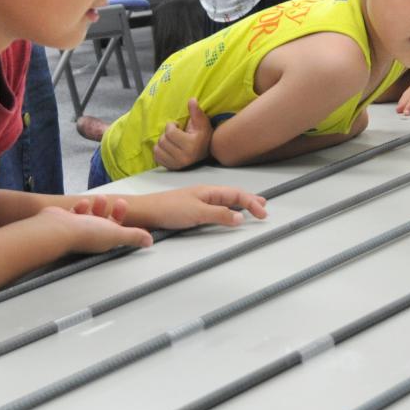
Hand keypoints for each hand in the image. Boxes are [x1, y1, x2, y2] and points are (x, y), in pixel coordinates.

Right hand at [36, 203, 152, 252]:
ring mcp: (77, 229)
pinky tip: (82, 203)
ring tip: (97, 198)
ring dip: (96, 206)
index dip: (122, 217)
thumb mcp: (115, 234)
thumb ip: (133, 236)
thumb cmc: (85, 233)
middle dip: (110, 209)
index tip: (123, 204)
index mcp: (103, 240)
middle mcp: (91, 236)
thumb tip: (149, 242)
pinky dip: (80, 206)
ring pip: (90, 215)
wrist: (57, 228)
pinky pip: (75, 212)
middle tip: (113, 199)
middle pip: (104, 221)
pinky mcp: (65, 221)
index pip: (116, 230)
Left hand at [129, 185, 268, 229]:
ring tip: (250, 208)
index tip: (263, 213)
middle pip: (233, 196)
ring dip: (239, 205)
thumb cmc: (168, 209)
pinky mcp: (192, 210)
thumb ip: (219, 214)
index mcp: (209, 191)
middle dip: (249, 200)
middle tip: (263, 207)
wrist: (145, 212)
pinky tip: (227, 214)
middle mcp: (206, 194)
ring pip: (225, 201)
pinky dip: (227, 210)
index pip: (236, 195)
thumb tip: (240, 217)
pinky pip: (216, 208)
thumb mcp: (197, 212)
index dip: (252, 203)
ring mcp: (199, 201)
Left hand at [152, 98, 213, 170]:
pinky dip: (159, 151)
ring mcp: (177, 165)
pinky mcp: (171, 168)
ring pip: (158, 149)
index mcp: (191, 146)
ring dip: (162, 142)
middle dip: (166, 134)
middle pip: (162, 141)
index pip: (170, 132)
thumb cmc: (203, 136)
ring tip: (171, 141)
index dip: (172, 126)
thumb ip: (196, 111)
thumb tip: (192, 100)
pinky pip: (156, 157)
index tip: (178, 126)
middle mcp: (184, 158)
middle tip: (174, 134)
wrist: (206, 153)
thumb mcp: (202, 123)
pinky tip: (168, 148)